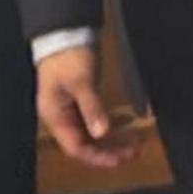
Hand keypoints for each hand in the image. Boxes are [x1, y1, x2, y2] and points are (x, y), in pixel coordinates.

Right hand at [35, 46, 143, 169]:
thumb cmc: (70, 58)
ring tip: (136, 142)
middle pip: (85, 144)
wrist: (64, 34)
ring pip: (92, 134)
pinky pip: (95, 121)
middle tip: (136, 151)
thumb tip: (102, 133)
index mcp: (56, 117)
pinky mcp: (81, 100)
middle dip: (109, 151)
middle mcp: (61, 118)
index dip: (99, 157)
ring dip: (112, 140)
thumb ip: (92, 107)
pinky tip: (128, 125)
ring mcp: (70, 109)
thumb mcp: (82, 82)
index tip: (122, 159)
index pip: (76, 148)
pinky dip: (111, 126)